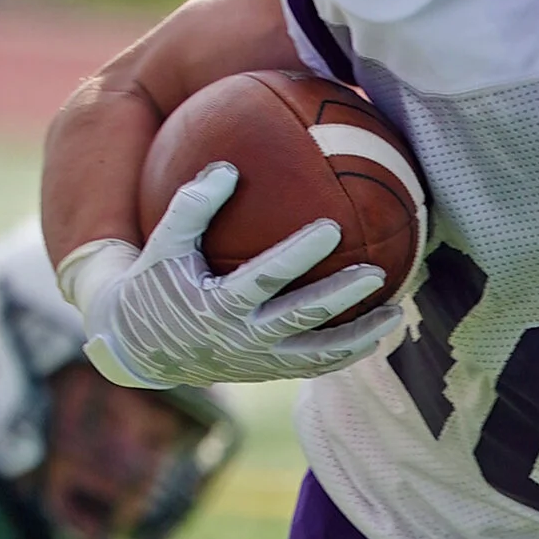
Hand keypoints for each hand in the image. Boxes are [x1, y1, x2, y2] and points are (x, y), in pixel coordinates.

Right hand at [58, 165, 407, 386]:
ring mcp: (259, 361)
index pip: (267, 277)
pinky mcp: (269, 372)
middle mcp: (243, 338)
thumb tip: (228, 166)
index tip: (332, 227)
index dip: (300, 253)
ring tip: (397, 313)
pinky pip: (315, 367)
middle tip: (376, 271)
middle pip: (304, 317)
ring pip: (320, 354)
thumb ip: (192, 206)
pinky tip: (377, 334)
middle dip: (342, 294)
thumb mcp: (164, 244)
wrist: (141, 347)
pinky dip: (347, 354)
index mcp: (218, 305)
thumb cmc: (155, 284)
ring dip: (361, 336)